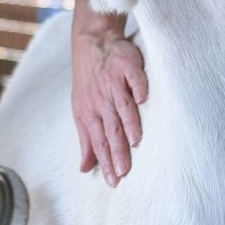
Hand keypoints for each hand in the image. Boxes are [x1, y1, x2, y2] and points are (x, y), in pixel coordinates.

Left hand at [71, 29, 147, 186]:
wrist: (91, 42)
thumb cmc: (88, 82)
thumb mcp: (81, 111)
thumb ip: (86, 140)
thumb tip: (84, 168)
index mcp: (89, 112)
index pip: (98, 141)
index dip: (105, 161)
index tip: (113, 181)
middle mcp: (100, 99)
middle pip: (110, 128)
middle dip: (116, 151)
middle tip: (123, 171)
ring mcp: (113, 81)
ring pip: (121, 105)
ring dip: (128, 122)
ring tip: (135, 142)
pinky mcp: (126, 65)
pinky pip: (134, 77)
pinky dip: (139, 87)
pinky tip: (143, 99)